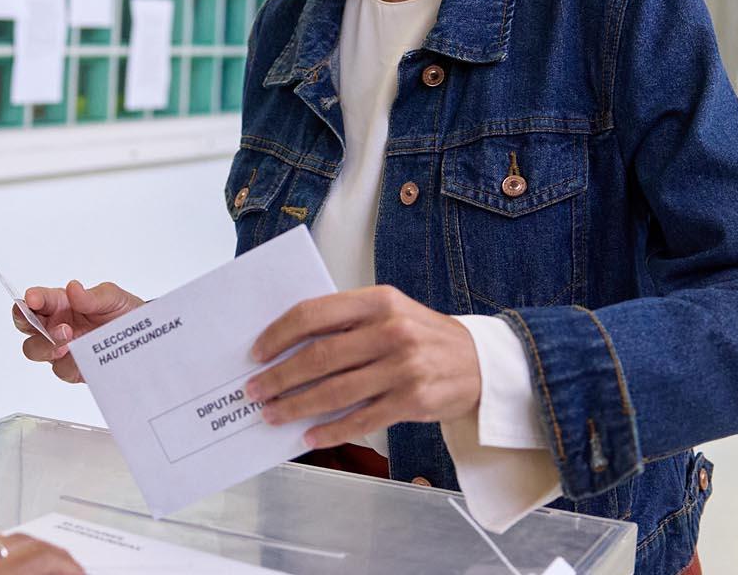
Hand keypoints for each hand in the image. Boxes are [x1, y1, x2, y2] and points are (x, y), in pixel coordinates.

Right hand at [12, 279, 145, 383]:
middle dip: (33, 325)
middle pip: (26, 326)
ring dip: (48, 346)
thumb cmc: (123, 312)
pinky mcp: (72, 368)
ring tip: (70, 342)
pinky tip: (81, 359)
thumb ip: (92, 296)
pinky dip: (68, 364)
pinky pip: (60, 369)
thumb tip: (74, 288)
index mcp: (60, 303)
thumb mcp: (113, 298)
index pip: (36, 300)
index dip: (30, 299)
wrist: (141, 338)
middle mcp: (55, 324)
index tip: (33, 299)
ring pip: (36, 350)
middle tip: (62, 327)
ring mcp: (61, 348)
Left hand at [244, 285, 481, 448]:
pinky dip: (330, 431)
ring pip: (335, 392)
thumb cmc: (423, 336)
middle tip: (255, 390)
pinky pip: (360, 419)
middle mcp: (390, 331)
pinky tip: (309, 436)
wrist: (482, 362)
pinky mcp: (412, 401)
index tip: (256, 352)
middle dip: (279, 377)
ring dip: (296, 406)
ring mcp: (403, 368)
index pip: (314, 314)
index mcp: (378, 301)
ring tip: (273, 414)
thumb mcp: (391, 312)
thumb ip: (347, 322)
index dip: (278, 334)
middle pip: (319, 357)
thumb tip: (289, 346)